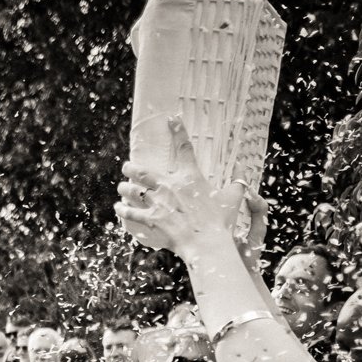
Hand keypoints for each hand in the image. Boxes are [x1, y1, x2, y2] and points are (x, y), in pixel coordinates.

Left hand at [115, 117, 243, 258]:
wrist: (206, 243)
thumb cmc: (220, 221)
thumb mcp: (233, 198)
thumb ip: (237, 184)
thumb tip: (243, 172)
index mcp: (191, 177)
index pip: (185, 148)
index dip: (178, 131)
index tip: (172, 119)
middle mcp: (170, 186)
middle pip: (145, 171)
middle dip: (133, 167)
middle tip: (127, 166)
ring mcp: (158, 202)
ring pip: (134, 190)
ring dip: (125, 188)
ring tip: (122, 187)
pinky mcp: (151, 219)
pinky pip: (131, 212)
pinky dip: (123, 210)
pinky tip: (118, 208)